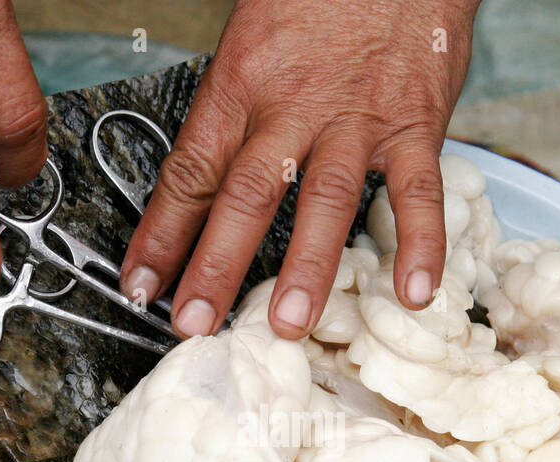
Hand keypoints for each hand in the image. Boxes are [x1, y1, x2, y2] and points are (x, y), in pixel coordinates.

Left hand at [120, 0, 478, 339]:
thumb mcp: (253, 39)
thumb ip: (236, 110)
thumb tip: (206, 179)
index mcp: (243, 83)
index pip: (191, 171)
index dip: (161, 234)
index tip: (140, 283)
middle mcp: (293, 107)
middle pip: (245, 196)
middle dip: (215, 267)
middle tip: (195, 323)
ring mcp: (355, 121)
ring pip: (325, 202)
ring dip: (306, 269)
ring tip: (289, 324)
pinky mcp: (413, 125)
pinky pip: (418, 191)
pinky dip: (419, 243)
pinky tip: (412, 291)